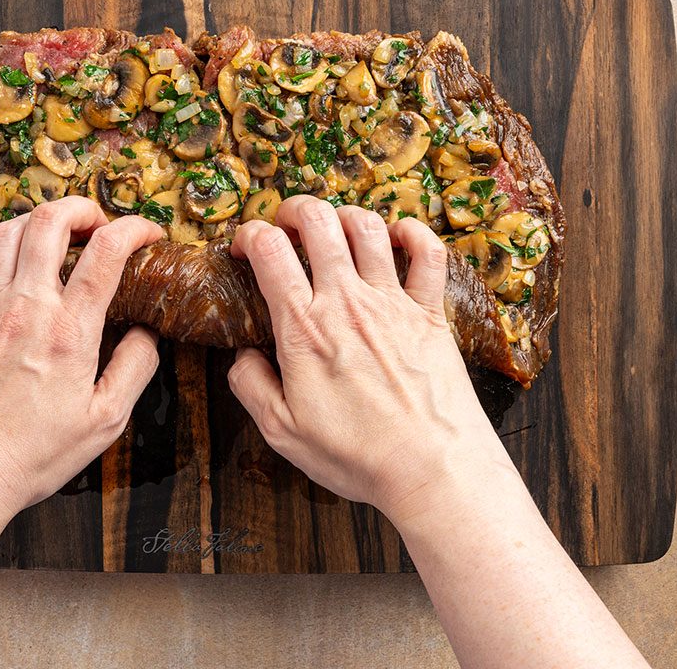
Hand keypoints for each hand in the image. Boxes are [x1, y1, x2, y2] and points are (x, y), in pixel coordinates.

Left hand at [0, 196, 164, 541]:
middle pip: (49, 221)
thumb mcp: (105, 421)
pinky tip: (18, 255)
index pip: (105, 252)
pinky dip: (3, 243)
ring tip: (64, 234)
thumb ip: (134, 368)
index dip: (134, 228)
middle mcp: (27, 308)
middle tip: (102, 223)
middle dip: (83, 207)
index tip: (150, 233)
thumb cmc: (34, 455)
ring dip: (41, 219)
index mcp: (69, 331)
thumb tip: (146, 332)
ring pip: (9, 230)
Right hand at [228, 196, 509, 520]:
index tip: (244, 248)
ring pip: (368, 226)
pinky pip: (428, 253)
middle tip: (285, 222)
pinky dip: (413, 231)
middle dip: (294, 208)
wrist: (432, 468)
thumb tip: (243, 357)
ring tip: (334, 228)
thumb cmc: (358, 456)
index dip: (249, 235)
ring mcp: (393, 302)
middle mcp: (347, 302)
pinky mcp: (430, 313)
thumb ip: (251, 387)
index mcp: (304, 328)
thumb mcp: (283, 433)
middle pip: (318, 221)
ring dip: (344, 214)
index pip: (269, 251)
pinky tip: (398, 234)